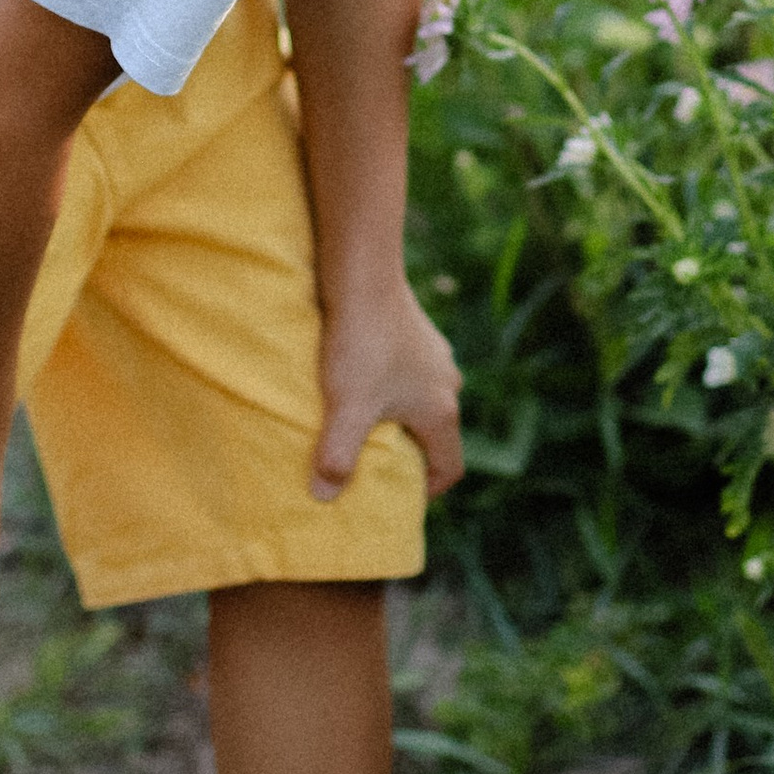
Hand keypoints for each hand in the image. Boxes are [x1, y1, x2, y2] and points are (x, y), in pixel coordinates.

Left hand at [311, 280, 463, 501]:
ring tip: (360, 420)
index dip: (427, 491)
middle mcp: (448, 384)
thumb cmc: (361, 344)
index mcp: (441, 412)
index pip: (450, 468)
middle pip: (436, 435)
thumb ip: (336, 456)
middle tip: (371, 462)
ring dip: (398, 416)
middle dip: (408, 453)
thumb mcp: (346, 407)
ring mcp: (435, 355)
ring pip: (422, 401)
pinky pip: (410, 372)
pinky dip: (391, 386)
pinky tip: (359, 376)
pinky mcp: (418, 333)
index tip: (396, 495)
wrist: (365, 275)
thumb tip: (323, 498)